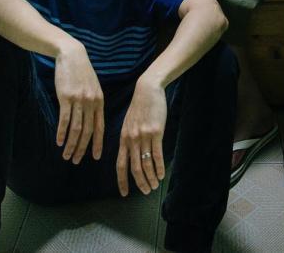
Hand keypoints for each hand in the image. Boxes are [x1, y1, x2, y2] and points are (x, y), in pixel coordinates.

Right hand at [54, 43, 104, 163]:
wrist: (72, 55)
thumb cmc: (81, 72)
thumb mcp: (93, 87)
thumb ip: (94, 103)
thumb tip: (92, 121)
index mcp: (99, 101)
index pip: (100, 127)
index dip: (97, 144)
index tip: (94, 158)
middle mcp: (91, 102)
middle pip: (87, 132)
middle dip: (82, 149)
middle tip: (76, 161)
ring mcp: (79, 100)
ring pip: (76, 129)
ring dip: (71, 145)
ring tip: (66, 156)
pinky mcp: (66, 97)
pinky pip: (65, 120)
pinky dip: (62, 133)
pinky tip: (59, 142)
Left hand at [116, 76, 166, 195]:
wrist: (147, 90)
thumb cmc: (139, 106)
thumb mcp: (128, 123)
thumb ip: (128, 139)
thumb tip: (129, 154)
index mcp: (123, 138)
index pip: (120, 165)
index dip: (122, 181)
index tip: (124, 193)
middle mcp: (131, 140)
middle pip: (134, 168)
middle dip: (140, 183)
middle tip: (146, 191)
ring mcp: (143, 136)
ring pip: (146, 164)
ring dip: (151, 178)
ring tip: (155, 185)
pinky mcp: (156, 132)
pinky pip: (157, 155)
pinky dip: (159, 167)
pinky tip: (162, 174)